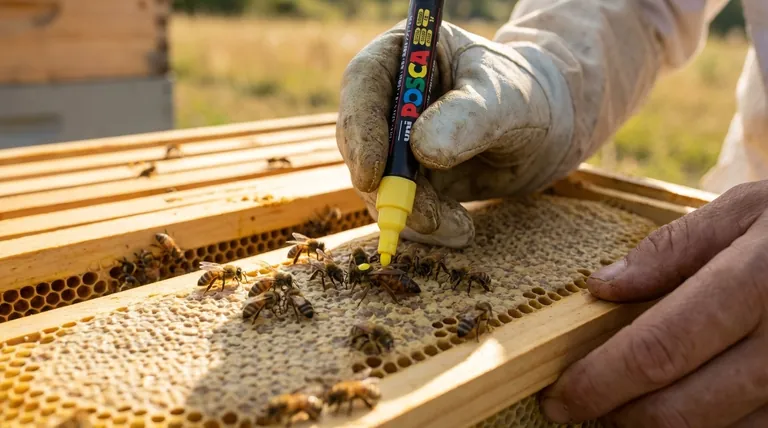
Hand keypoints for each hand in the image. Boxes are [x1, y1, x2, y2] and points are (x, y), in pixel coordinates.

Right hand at [336, 21, 572, 247]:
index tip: (372, 174)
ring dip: (411, 213)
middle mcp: (390, 99)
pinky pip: (402, 207)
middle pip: (360, 142)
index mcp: (404, 57)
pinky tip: (460, 229)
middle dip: (388, 187)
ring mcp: (395, 142)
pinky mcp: (409, 179)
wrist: (547, 129)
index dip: (361, 130)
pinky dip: (427, 226)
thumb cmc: (526, 94)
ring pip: (378, 184)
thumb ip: (467, 117)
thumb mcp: (505, 98)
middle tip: (423, 216)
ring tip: (457, 227)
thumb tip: (421, 149)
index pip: (363, 85)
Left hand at [541, 181, 767, 427]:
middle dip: (620, 416)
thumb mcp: (745, 211)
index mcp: (758, 282)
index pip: (660, 349)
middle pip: (684, 406)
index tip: (559, 395)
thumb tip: (602, 287)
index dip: (600, 382)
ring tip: (624, 410)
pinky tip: (680, 414)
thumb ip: (672, 250)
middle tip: (580, 407)